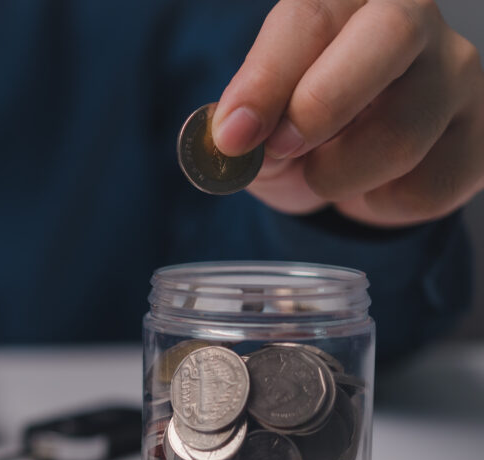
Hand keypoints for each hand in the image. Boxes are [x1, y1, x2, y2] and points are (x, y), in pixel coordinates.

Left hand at [212, 0, 483, 226]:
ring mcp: (456, 73)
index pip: (313, 18)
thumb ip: (245, 120)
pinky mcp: (478, 134)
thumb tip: (236, 136)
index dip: (268, 79)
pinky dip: (379, 205)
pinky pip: (426, 187)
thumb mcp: (257, 120)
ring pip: (404, 131)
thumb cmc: (297, 125)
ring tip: (320, 173)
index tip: (233, 134)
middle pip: (391, 37)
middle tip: (281, 150)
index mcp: (343, 0)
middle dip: (322, 106)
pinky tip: (371, 187)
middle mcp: (412, 18)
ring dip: (338, 174)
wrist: (348, 167)